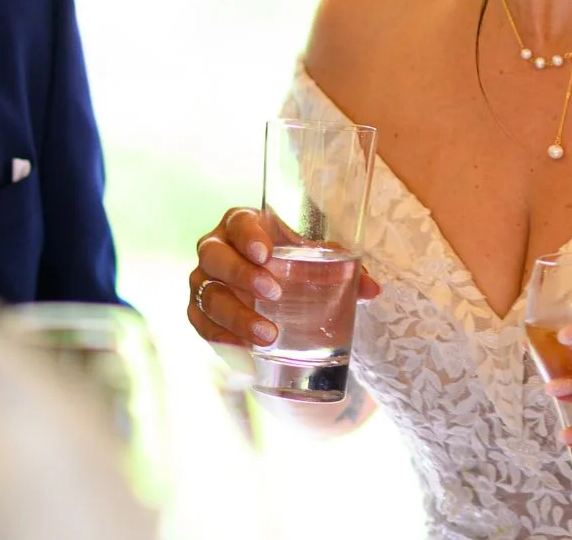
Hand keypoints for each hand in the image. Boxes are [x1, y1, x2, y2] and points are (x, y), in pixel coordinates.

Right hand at [185, 206, 380, 347]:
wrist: (270, 288)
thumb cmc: (293, 263)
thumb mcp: (315, 259)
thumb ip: (342, 268)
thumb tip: (372, 289)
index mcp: (242, 224)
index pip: (238, 221)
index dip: (247, 235)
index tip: (266, 253)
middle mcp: (216, 248)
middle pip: (213, 256)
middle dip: (241, 274)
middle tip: (273, 293)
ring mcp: (203, 280)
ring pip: (206, 294)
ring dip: (235, 316)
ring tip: (268, 335)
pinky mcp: (199, 310)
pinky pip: (201, 323)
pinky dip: (221, 337)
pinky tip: (244, 350)